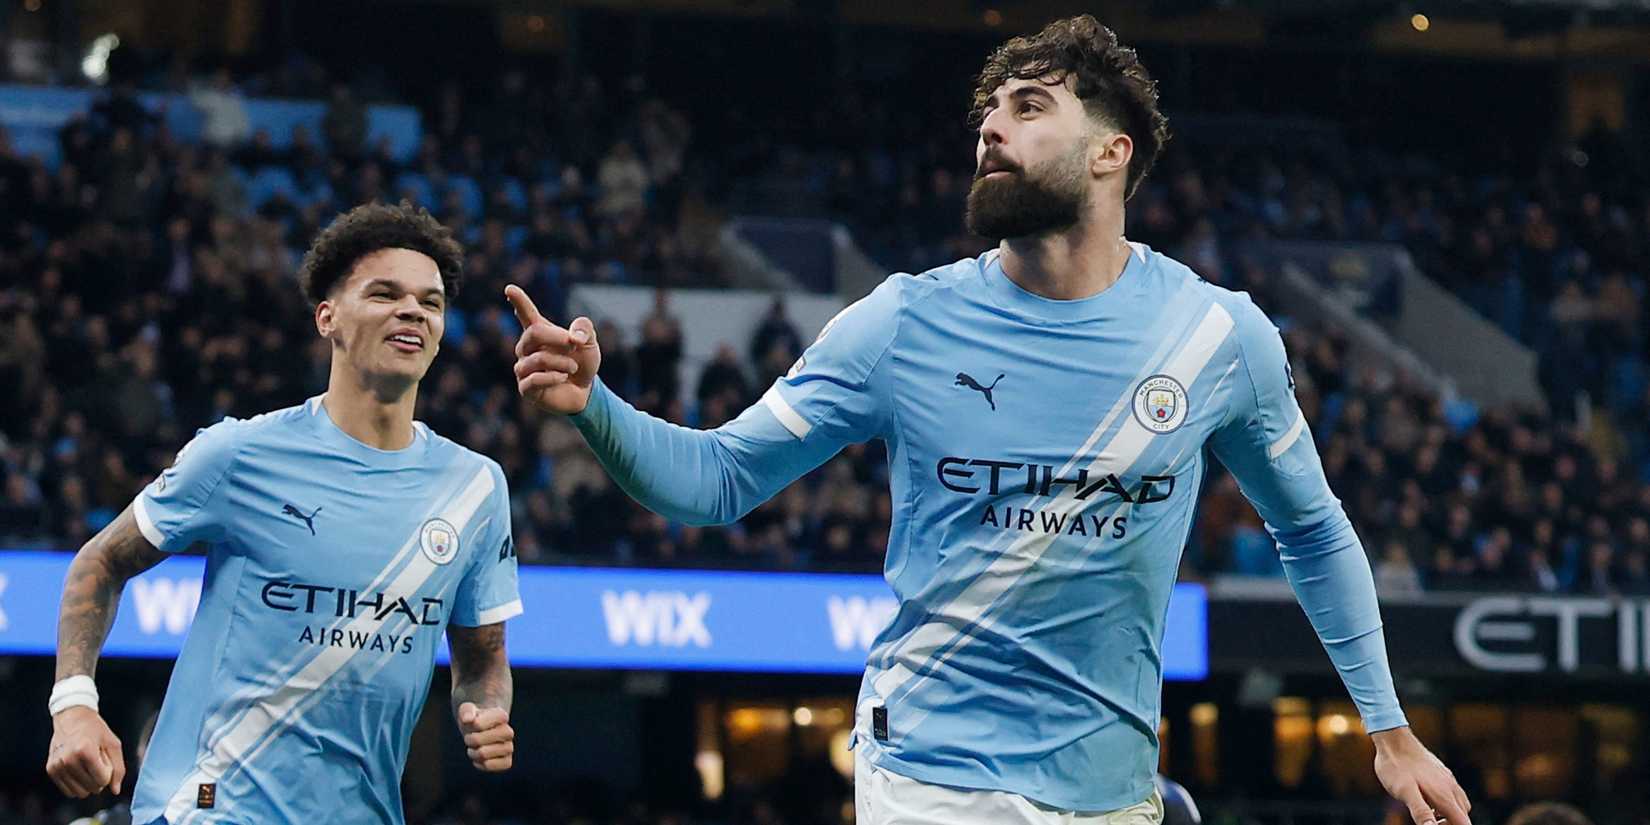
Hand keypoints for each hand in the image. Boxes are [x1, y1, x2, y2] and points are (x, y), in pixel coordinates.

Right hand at [46, 706, 125, 797]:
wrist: (72, 718)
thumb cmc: (96, 731)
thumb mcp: (113, 744)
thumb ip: (118, 768)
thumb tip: (115, 790)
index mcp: (84, 750)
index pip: (102, 780)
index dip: (108, 773)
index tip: (105, 761)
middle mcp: (68, 759)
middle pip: (92, 787)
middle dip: (99, 779)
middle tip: (96, 762)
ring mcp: (57, 765)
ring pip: (79, 793)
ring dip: (88, 784)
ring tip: (87, 766)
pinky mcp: (51, 769)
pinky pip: (68, 791)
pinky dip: (76, 785)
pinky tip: (79, 771)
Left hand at [457, 701, 513, 772]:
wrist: (483, 729)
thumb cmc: (475, 718)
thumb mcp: (468, 709)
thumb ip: (466, 712)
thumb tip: (467, 719)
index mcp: (502, 716)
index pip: (478, 725)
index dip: (469, 726)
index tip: (472, 723)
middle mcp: (508, 732)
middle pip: (478, 741)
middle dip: (469, 740)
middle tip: (470, 738)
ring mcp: (509, 747)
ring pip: (483, 755)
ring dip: (474, 753)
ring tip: (474, 749)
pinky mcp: (507, 761)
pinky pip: (491, 767)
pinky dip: (480, 764)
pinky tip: (480, 759)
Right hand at [505, 285, 600, 414]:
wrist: (584, 391)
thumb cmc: (582, 362)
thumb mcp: (589, 343)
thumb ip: (584, 330)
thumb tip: (574, 337)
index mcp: (539, 332)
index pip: (526, 314)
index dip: (519, 301)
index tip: (510, 288)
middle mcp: (526, 348)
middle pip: (534, 334)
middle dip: (557, 338)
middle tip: (574, 345)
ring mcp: (523, 368)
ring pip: (538, 359)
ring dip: (562, 363)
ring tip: (572, 368)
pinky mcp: (525, 388)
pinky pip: (534, 380)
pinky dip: (553, 378)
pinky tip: (562, 378)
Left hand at [1372, 727, 1470, 824]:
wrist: (1393, 739)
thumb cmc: (1396, 767)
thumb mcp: (1405, 792)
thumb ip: (1421, 812)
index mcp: (1444, 795)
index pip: (1463, 822)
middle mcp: (1450, 787)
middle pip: (1463, 815)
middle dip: (1452, 824)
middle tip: (1431, 823)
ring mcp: (1447, 778)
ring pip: (1459, 803)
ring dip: (1449, 814)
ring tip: (1429, 814)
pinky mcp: (1441, 773)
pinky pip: (1451, 792)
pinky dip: (1445, 802)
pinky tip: (1427, 800)